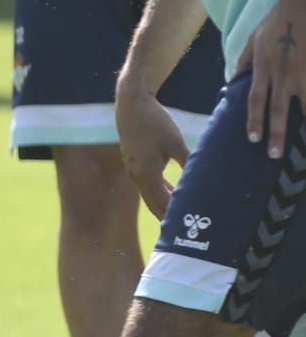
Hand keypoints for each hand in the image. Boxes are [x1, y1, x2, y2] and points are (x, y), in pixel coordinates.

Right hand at [116, 79, 190, 219]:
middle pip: (154, 204)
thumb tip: (204, 181)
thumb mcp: (176, 143)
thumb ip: (189, 164)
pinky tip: (173, 191)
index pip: (162, 204)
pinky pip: (148, 184)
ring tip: (181, 216)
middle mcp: (137, 176)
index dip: (176, 218)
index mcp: (146, 174)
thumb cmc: (155, 122)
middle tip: (187, 232)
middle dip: (169, 218)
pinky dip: (160, 191)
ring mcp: (133, 170)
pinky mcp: (134, 163)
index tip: (191, 229)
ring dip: (164, 205)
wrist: (131, 104)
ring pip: (150, 195)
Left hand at [237, 0, 305, 157]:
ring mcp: (303, 72)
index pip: (256, 99)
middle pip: (279, 108)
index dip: (255, 120)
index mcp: (263, 67)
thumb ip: (243, 62)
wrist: (301, 5)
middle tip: (275, 155)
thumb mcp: (252, 40)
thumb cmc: (276, 23)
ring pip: (305, 104)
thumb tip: (232, 81)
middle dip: (277, 132)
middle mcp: (282, 73)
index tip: (254, 139)